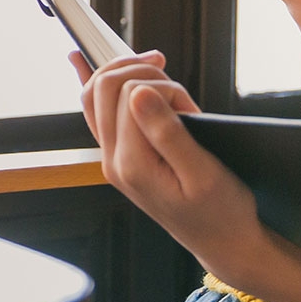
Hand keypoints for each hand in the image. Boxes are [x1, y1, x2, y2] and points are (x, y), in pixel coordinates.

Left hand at [67, 51, 263, 264]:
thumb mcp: (203, 172)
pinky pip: (96, 112)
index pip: (129, 94)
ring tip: (159, 76)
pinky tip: (80, 61)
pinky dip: (95, 84)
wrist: (220, 240)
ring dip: (127, 74)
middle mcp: (113, 161)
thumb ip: (167, 132)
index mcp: (133, 164)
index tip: (189, 106)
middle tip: (176, 88)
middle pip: (105, 87)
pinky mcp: (120, 156)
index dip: (163, 87)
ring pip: (96, 94)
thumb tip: (139, 93)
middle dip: (141, 73)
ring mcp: (112, 158)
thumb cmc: (220, 210)